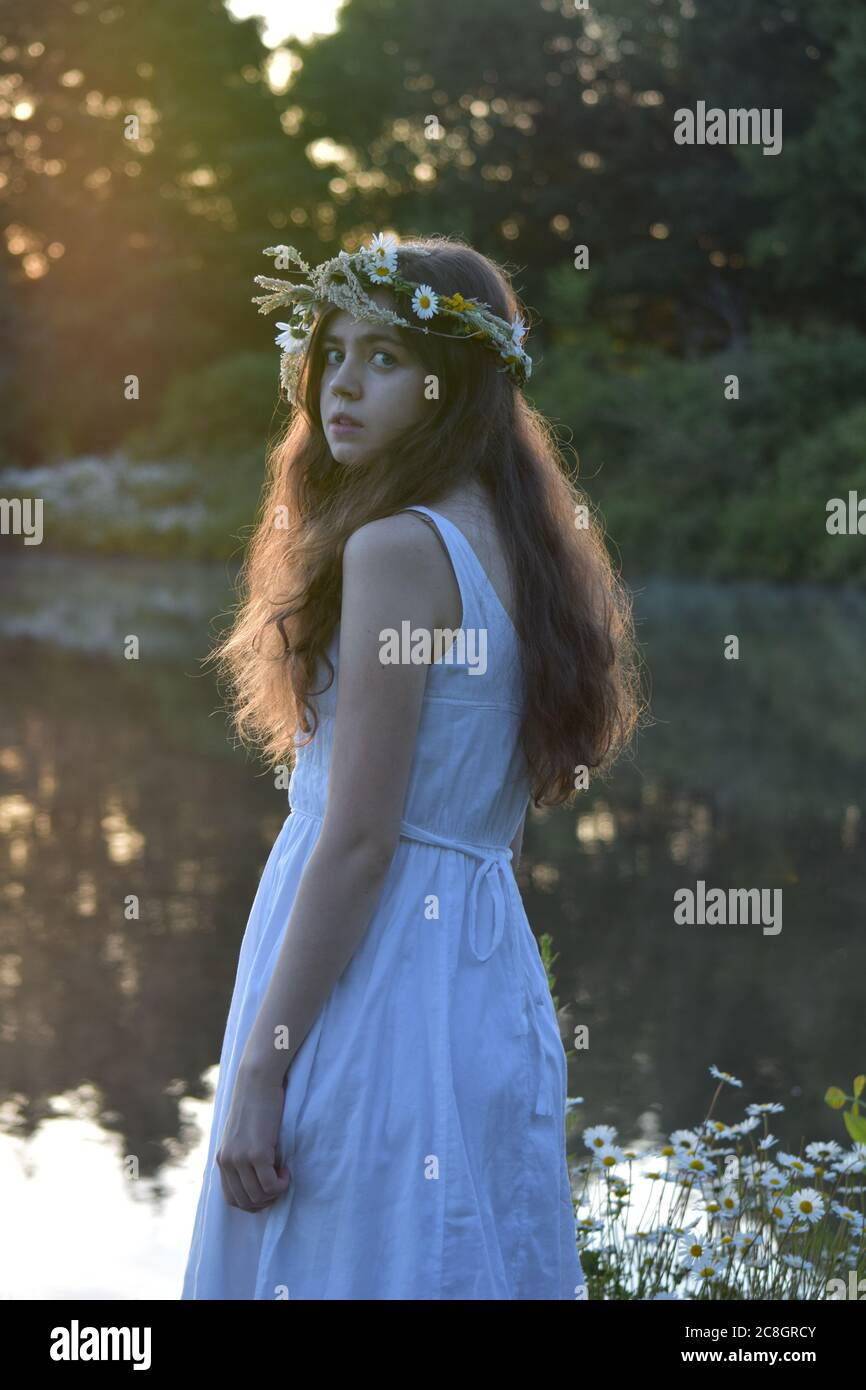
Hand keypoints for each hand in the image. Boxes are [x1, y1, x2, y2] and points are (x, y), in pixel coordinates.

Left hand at [216, 1067, 291, 1212]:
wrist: (257, 1081)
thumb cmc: (255, 1104)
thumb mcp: (240, 1133)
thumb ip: (240, 1154)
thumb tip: (253, 1177)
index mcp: (221, 1158)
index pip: (231, 1199)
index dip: (252, 1203)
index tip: (267, 1191)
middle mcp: (227, 1161)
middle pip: (245, 1202)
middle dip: (265, 1201)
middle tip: (278, 1184)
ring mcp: (241, 1158)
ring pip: (258, 1196)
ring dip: (275, 1192)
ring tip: (283, 1174)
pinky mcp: (257, 1152)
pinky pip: (270, 1185)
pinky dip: (281, 1184)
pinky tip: (286, 1170)